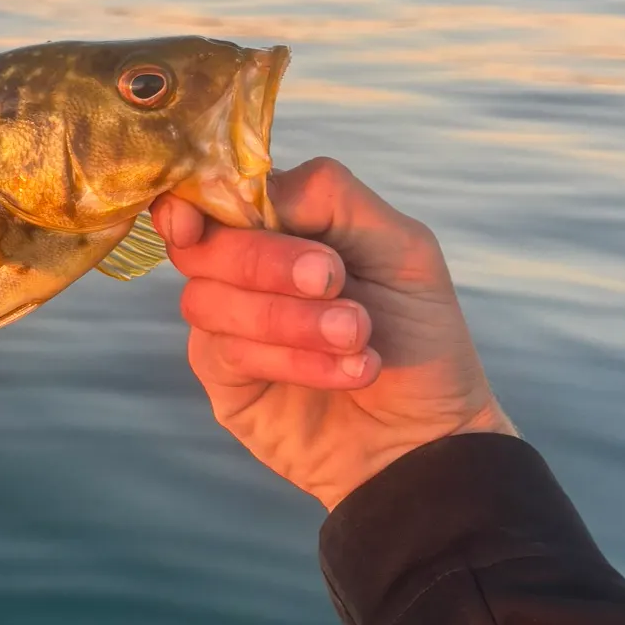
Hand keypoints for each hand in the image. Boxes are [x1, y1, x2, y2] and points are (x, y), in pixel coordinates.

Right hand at [150, 157, 514, 511]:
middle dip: (267, 261)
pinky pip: (226, 353)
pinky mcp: (223, 379)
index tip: (199, 218)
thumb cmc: (419, 332)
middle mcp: (238, 268)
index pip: (207, 194)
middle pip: (203, 244)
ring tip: (358, 337)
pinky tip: (347, 372)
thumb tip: (256, 189)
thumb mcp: (400, 246)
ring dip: (291, 318)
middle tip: (334, 280)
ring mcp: (225, 323)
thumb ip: (331, 196)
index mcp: (275, 223)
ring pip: (208, 300)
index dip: (192, 200)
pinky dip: (293, 359)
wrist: (432, 435)